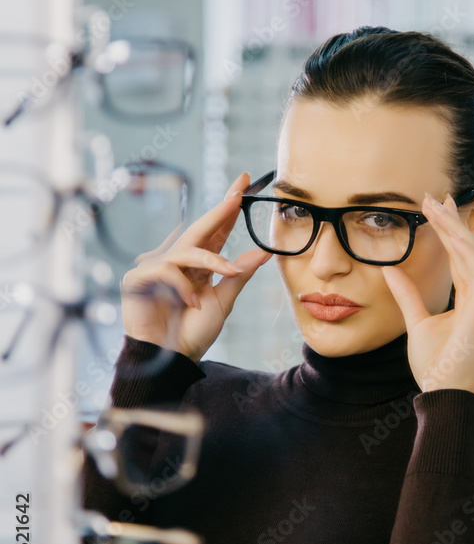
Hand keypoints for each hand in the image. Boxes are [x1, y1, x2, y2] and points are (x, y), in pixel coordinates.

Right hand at [120, 171, 271, 362]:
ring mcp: (157, 267)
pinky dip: (182, 285)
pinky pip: (165, 269)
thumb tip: (265, 251)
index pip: (215, 230)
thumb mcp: (224, 298)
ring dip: (211, 260)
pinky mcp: (138, 278)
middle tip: (239, 192)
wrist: (172, 359)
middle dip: (220, 209)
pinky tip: (191, 303)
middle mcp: (178, 261)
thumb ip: (240, 273)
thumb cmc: (194, 331)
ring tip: (227, 274)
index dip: (228, 208)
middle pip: (200, 228)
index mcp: (198, 264)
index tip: (243, 184)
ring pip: (187, 250)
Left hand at [380, 192, 473, 395]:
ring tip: (437, 207)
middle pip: (470, 252)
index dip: (450, 233)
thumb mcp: (416, 322)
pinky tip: (450, 231)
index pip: (462, 259)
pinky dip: (465, 249)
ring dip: (456, 229)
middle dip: (454, 222)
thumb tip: (390, 270)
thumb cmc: (435, 367)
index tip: (436, 208)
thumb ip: (407, 295)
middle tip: (436, 197)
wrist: (443, 395)